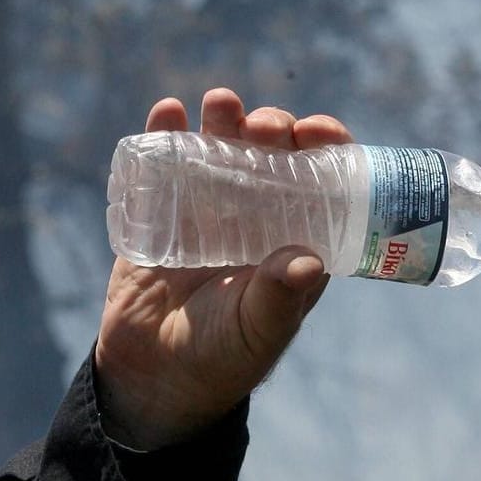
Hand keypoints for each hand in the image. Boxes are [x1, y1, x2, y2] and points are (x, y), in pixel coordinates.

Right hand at [94, 88, 352, 449]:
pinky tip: (167, 112)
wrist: (153, 378)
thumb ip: (279, 298)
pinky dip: (166, 134)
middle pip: (273, 155)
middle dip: (273, 128)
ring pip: (222, 150)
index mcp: (295, 240)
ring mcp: (208, 213)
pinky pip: (165, 166)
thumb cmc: (220, 360)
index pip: (322, 181)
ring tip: (221, 102)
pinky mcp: (163, 215)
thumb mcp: (256, 331)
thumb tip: (308, 261)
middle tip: (264, 126)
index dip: (326, 148)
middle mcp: (258, 219)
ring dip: (224, 120)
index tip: (317, 131)